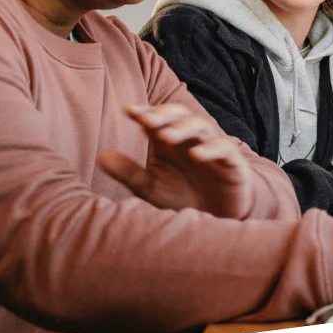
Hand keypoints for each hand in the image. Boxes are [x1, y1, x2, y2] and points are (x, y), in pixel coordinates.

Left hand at [97, 104, 254, 218]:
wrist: (214, 221)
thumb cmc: (181, 199)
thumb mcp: (150, 188)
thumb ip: (128, 172)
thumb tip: (101, 156)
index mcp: (170, 142)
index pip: (157, 119)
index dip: (145, 113)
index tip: (129, 111)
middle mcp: (190, 139)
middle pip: (179, 114)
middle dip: (164, 115)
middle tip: (147, 120)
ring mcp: (211, 148)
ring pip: (200, 126)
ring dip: (183, 128)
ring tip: (166, 136)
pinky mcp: (231, 162)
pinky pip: (223, 147)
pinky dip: (210, 148)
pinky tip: (196, 154)